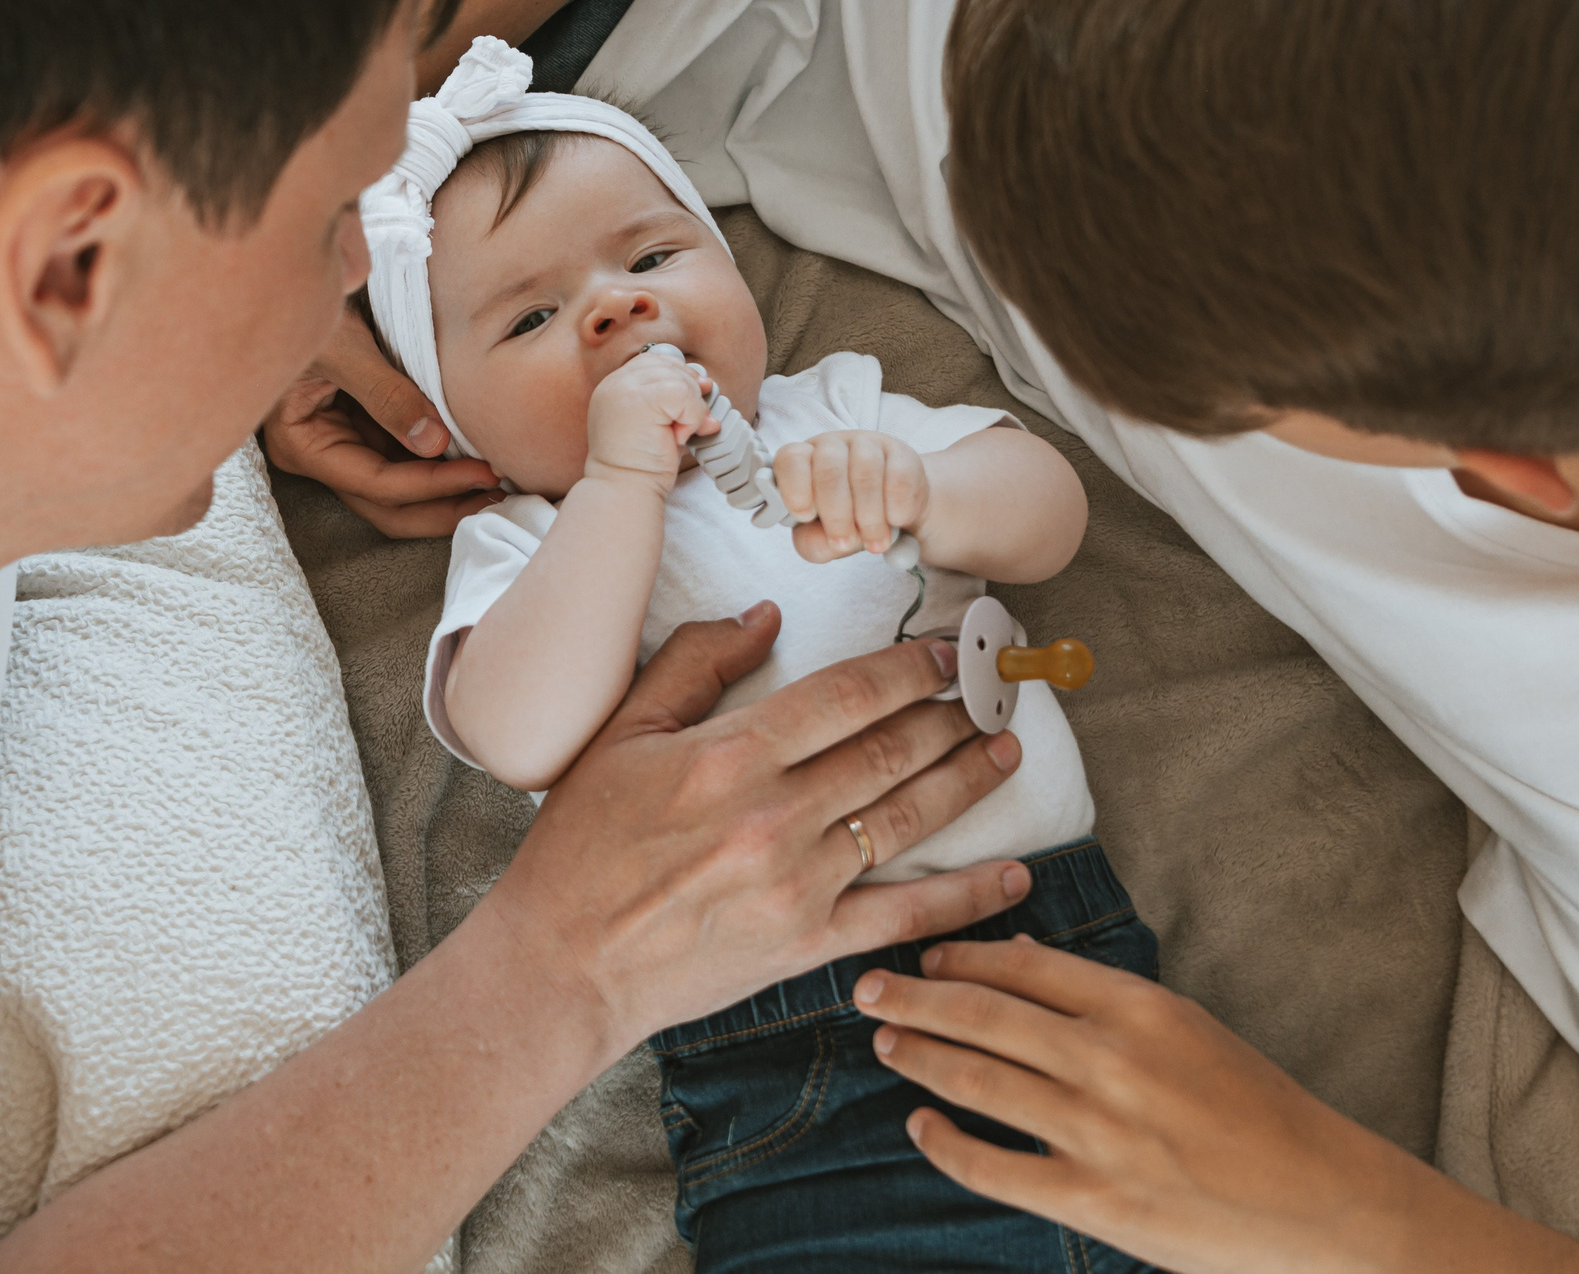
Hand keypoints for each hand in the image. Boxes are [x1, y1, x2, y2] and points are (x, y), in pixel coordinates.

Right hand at [262, 303, 501, 537]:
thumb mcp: (345, 346)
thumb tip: (434, 444)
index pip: (376, 484)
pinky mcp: (364, 426)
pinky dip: (440, 465)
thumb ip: (387, 396)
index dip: (431, 484)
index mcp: (302, 444)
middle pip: (387, 505)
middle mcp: (321, 454)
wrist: (305, 274)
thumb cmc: (308, 303)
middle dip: (442, 507)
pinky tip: (475, 460)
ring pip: (399, 492)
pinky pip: (406, 459)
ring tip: (497, 487)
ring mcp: (343, 442)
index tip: (482, 472)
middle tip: (497, 498)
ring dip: (447, 494)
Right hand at [486, 605, 1032, 1044]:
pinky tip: (1015, 876)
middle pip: (890, 749)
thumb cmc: (580, 846)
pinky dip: (967, 896)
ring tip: (1005, 748)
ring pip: (907, 818)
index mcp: (729, 755)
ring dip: (967, 779)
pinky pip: (906, 915)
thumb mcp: (619, 733)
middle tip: (988, 688)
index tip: (942, 651)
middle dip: (950, 712)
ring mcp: (799, 883)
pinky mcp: (809, 943)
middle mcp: (774, 815)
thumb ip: (693, 664)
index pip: (846, 695)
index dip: (906, 667)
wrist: (564, 961)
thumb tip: (765, 617)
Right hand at [583, 349, 715, 493]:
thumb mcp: (658, 422)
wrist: (625, 491)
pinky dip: (691, 417)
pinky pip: (684, 393)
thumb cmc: (642, 464)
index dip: (679, 379)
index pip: (656, 362)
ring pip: (680, 379)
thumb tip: (706, 382)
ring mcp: (623, 389)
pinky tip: (677, 437)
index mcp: (615, 386)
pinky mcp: (638, 400)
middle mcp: (615, 383)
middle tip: (682, 428)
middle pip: (670, 365)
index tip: (685, 409)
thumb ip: (674, 397)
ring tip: (676, 435)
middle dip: (688, 395)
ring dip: (690, 409)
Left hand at [775, 430, 928, 561]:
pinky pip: (898, 479)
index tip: (805, 516)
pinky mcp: (901, 453)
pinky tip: (895, 520)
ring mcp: (868, 444)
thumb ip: (812, 542)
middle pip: (829, 470)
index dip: (795, 487)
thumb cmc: (849, 521)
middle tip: (845, 543)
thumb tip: (820, 541)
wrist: (896, 512)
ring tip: (875, 544)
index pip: (790, 459)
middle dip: (836, 515)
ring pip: (865, 475)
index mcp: (804, 461)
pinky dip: (896, 508)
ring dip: (869, 518)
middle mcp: (833, 446)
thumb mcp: (823, 538)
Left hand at [852, 940, 1470, 1273]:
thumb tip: (1021, 956)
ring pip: (980, 1081)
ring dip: (922, 1057)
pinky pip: (996, 1168)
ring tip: (886, 1042)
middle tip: (866, 986)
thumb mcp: (1188, 1028)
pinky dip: (948, 1145)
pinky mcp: (1093, 1200)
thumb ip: (1104, 998)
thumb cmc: (1258, 1110)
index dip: (964, 955)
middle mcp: (1111, 1062)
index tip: (925, 953)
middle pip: (986, 1015)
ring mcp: (1099, 1133)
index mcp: (1139, 1008)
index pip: (1026, 965)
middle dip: (916, 995)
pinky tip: (920, 1128)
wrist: (1321, 1201)